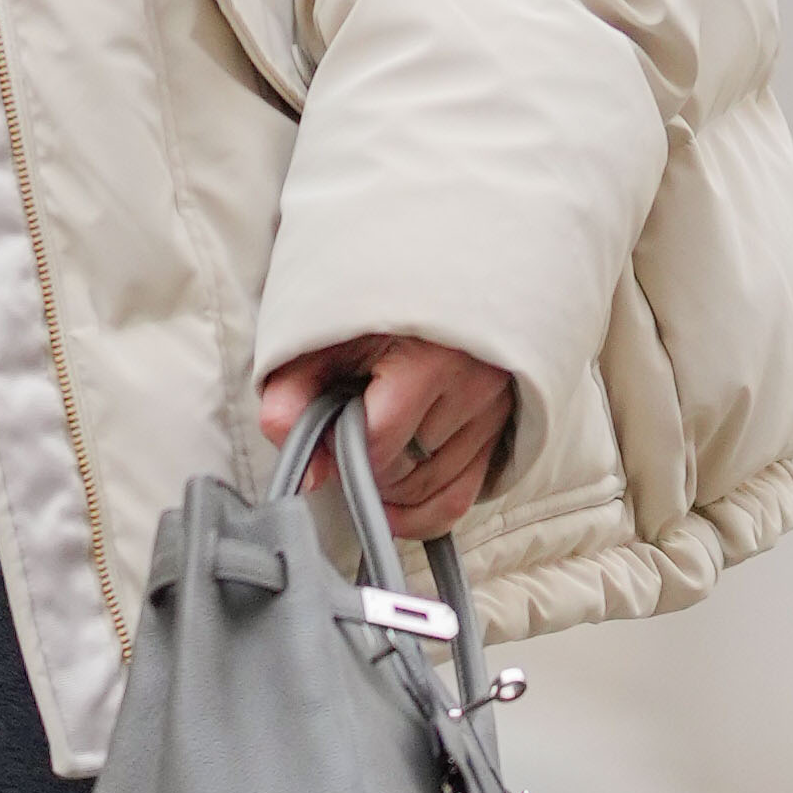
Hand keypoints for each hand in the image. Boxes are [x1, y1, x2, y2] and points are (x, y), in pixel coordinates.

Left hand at [262, 332, 515, 528]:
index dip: (341, 447)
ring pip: (434, 489)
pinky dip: (423, 512)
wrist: (424, 279)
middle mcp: (473, 385)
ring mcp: (493, 409)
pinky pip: (462, 497)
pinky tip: (391, 506)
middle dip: (366, 469)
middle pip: (406, 471)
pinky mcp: (501, 427)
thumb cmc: (364, 314)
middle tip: (346, 437)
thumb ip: (291, 400)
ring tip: (368, 452)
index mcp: (429, 358)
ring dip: (392, 490)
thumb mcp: (317, 342)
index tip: (328, 427)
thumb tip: (308, 476)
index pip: (379, 441)